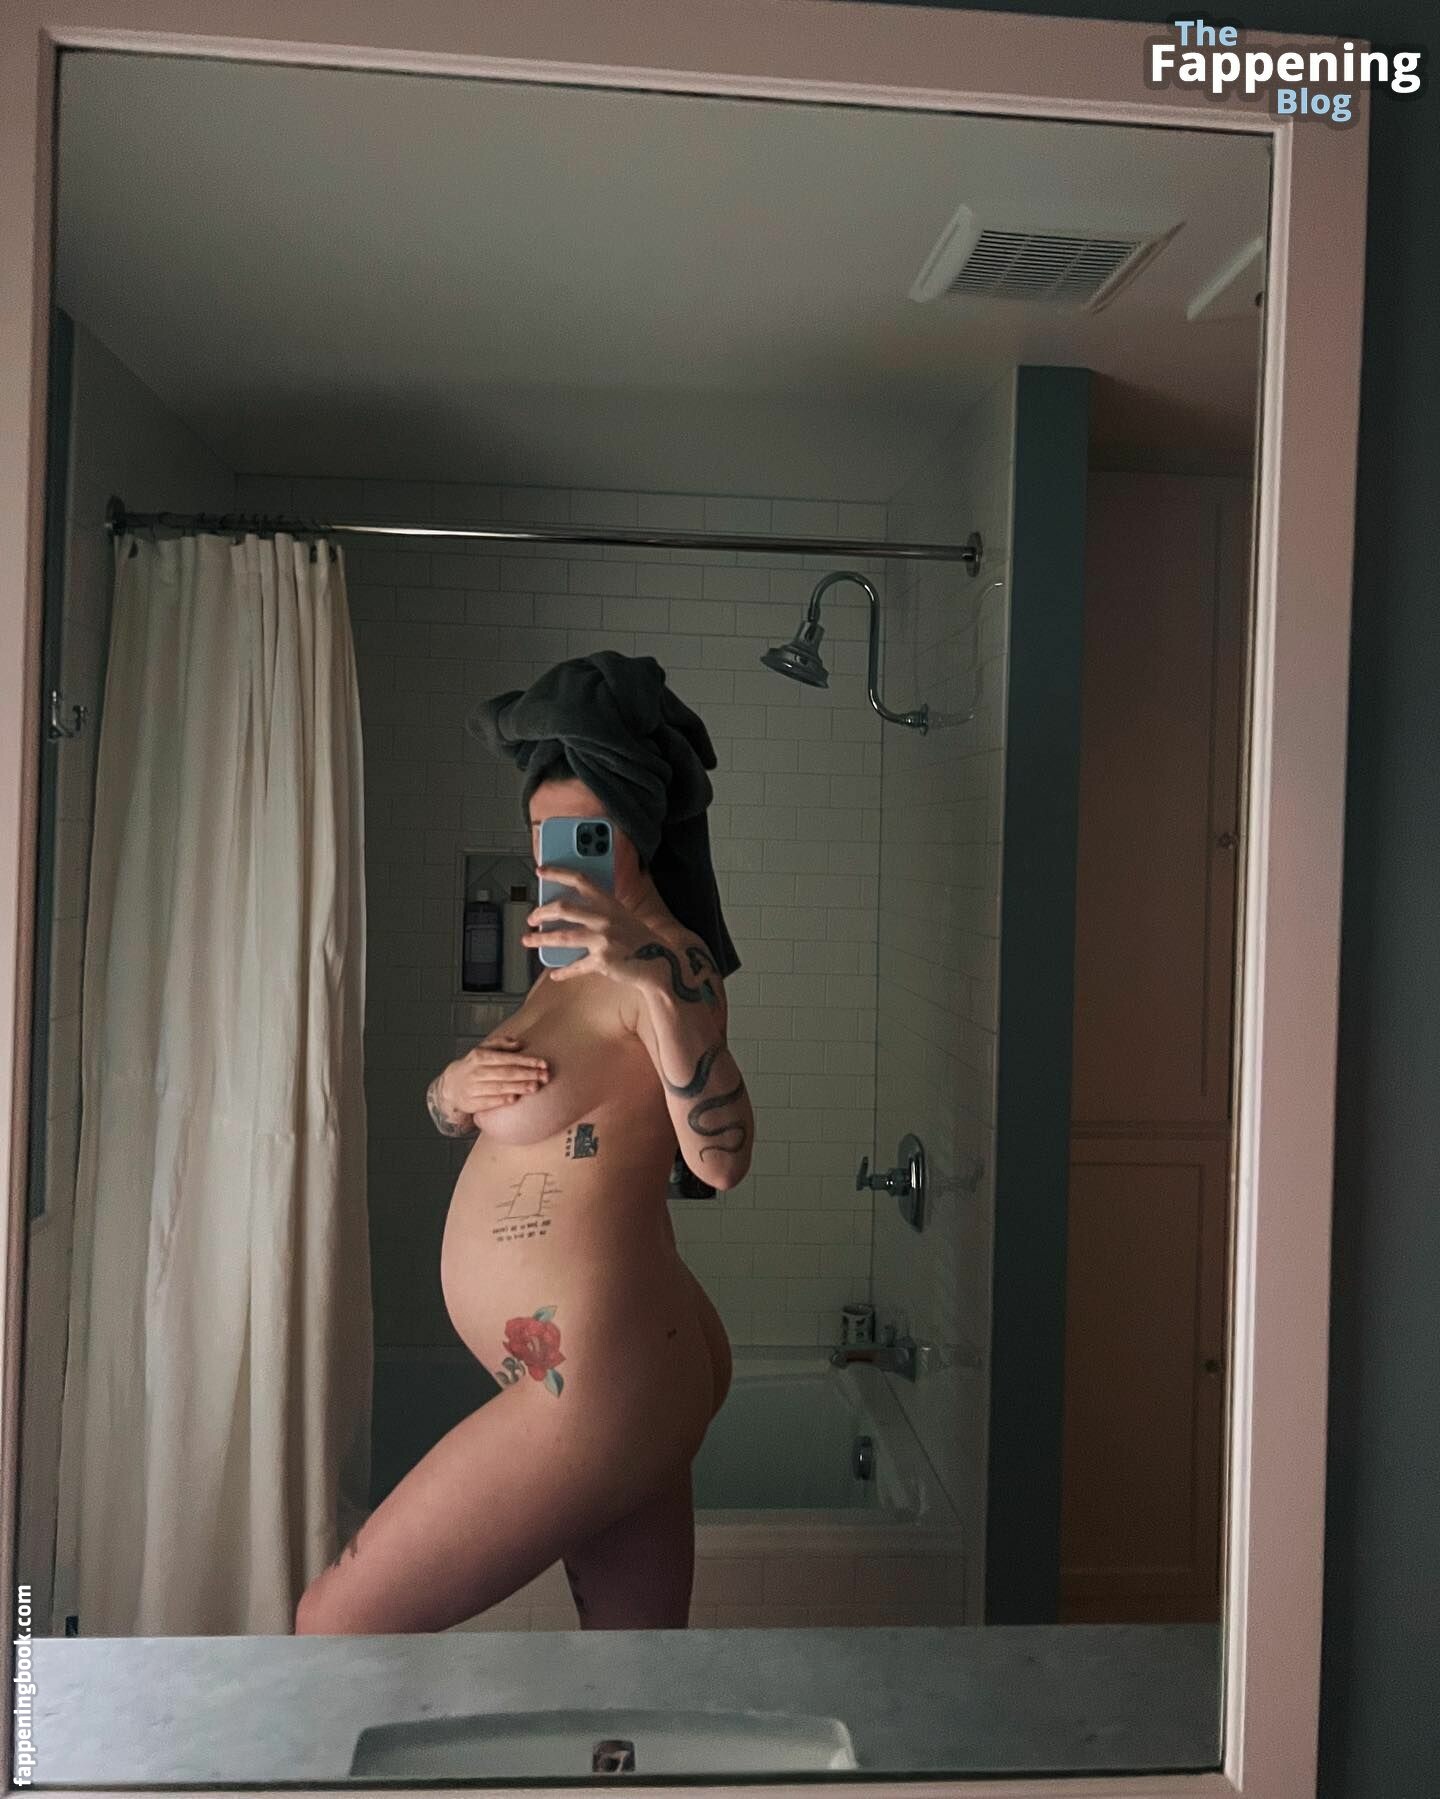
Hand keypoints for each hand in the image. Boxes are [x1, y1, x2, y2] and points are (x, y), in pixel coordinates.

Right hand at [440, 1034, 549, 1119]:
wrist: (450, 1085)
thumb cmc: (474, 1065)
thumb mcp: (483, 1050)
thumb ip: (501, 1044)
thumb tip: (519, 1044)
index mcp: (479, 1056)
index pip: (507, 1058)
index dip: (526, 1061)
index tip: (543, 1063)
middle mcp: (475, 1071)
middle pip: (505, 1073)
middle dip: (527, 1074)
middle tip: (544, 1076)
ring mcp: (472, 1088)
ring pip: (499, 1087)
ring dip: (518, 1088)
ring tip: (535, 1087)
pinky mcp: (471, 1103)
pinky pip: (489, 1102)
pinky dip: (502, 1100)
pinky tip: (516, 1098)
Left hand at [523, 866, 663, 985]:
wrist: (660, 963)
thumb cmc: (640, 940)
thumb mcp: (623, 916)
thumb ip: (601, 911)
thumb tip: (571, 911)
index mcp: (609, 903)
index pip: (580, 880)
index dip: (558, 872)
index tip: (541, 871)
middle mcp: (604, 918)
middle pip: (563, 908)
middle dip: (541, 912)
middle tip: (532, 918)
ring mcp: (603, 939)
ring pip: (562, 937)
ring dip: (540, 939)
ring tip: (528, 941)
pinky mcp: (602, 961)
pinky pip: (576, 966)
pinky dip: (563, 971)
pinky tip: (554, 974)